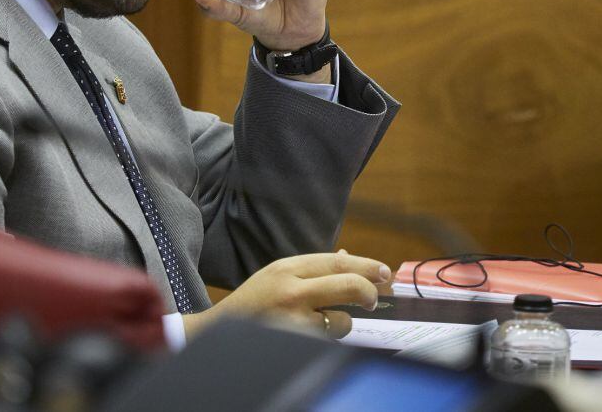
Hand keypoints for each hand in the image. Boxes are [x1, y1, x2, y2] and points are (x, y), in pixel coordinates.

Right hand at [182, 250, 391, 340]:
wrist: (216, 335)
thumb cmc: (252, 305)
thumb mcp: (277, 276)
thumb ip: (311, 269)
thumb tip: (348, 257)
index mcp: (285, 268)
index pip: (335, 262)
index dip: (366, 266)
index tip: (385, 271)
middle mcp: (290, 290)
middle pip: (346, 284)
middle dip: (368, 291)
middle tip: (375, 298)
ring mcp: (292, 320)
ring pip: (341, 320)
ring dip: (341, 324)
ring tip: (321, 324)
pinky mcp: (294, 344)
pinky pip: (328, 343)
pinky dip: (326, 341)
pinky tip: (309, 339)